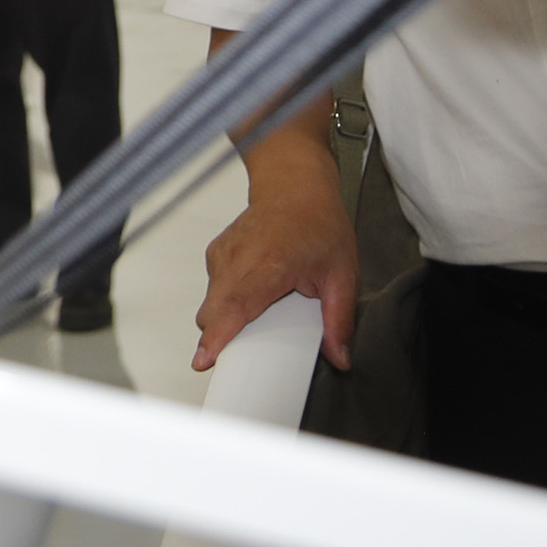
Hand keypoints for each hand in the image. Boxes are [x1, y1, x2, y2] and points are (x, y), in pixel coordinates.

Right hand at [193, 181, 357, 372]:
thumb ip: (339, 321)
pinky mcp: (215, 255)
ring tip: (262, 313)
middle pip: (214, 312)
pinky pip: (214, 291)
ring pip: (211, 304)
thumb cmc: (319, 223)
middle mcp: (238, 258)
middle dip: (220, 338)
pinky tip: (254, 295)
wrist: (295, 186)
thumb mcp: (342, 275)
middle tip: (243, 356)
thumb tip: (340, 358)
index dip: (218, 335)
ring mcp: (222, 255)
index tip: (204, 359)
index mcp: (270, 264)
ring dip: (227, 320)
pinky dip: (227, 303)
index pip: (236, 305)